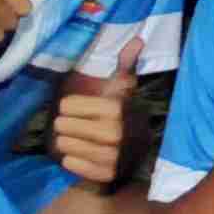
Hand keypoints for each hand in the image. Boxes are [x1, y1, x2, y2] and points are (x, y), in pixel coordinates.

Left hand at [49, 32, 148, 186]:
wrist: (148, 152)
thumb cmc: (130, 115)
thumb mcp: (127, 89)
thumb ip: (127, 65)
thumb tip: (137, 40)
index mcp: (116, 109)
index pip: (70, 105)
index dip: (68, 105)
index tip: (69, 107)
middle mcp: (114, 133)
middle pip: (65, 126)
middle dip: (64, 124)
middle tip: (65, 124)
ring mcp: (111, 156)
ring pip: (68, 146)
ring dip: (65, 142)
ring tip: (68, 139)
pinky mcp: (106, 174)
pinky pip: (75, 166)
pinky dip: (71, 160)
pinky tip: (73, 155)